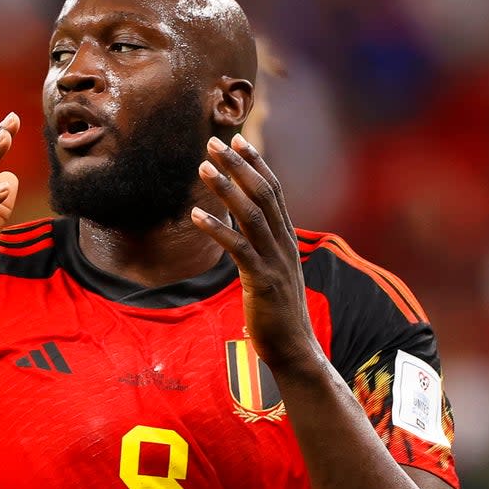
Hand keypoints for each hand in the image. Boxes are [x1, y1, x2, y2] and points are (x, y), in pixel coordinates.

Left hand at [191, 134, 322, 372]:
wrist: (294, 349)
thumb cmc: (277, 313)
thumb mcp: (270, 272)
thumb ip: (260, 246)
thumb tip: (240, 225)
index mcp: (287, 239)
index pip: (273, 191)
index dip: (255, 163)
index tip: (237, 139)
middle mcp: (284, 244)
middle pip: (262, 194)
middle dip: (238, 165)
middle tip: (214, 142)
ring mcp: (275, 261)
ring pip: (251, 214)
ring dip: (225, 188)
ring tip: (202, 168)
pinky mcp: (262, 281)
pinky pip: (238, 248)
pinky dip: (217, 228)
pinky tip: (194, 215)